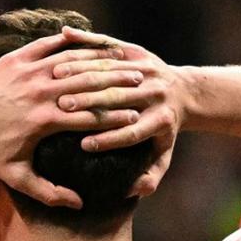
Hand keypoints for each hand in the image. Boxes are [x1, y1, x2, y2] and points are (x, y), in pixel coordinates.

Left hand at [0, 32, 145, 207]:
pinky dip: (69, 43)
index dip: (116, 116)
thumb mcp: (15, 176)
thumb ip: (47, 192)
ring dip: (99, 61)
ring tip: (121, 61)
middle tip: (141, 82)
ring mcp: (27, 72)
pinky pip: (47, 46)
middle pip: (87, 85)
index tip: (137, 117)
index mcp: (43, 121)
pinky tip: (87, 42)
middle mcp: (39, 93)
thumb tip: (78, 204)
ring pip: (71, 62)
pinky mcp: (15, 59)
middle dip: (116, 84)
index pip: (90, 116)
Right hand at [53, 26, 190, 195]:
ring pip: (112, 72)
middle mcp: (157, 93)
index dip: (109, 139)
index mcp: (162, 120)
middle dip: (91, 103)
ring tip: (57, 82)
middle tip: (63, 109)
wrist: (183, 92)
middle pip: (120, 98)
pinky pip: (109, 51)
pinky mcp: (138, 54)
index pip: (133, 132)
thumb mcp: (163, 155)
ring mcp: (148, 70)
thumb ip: (151, 176)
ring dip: (83, 76)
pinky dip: (85, 52)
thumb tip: (138, 189)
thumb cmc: (164, 131)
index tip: (84, 146)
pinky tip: (63, 57)